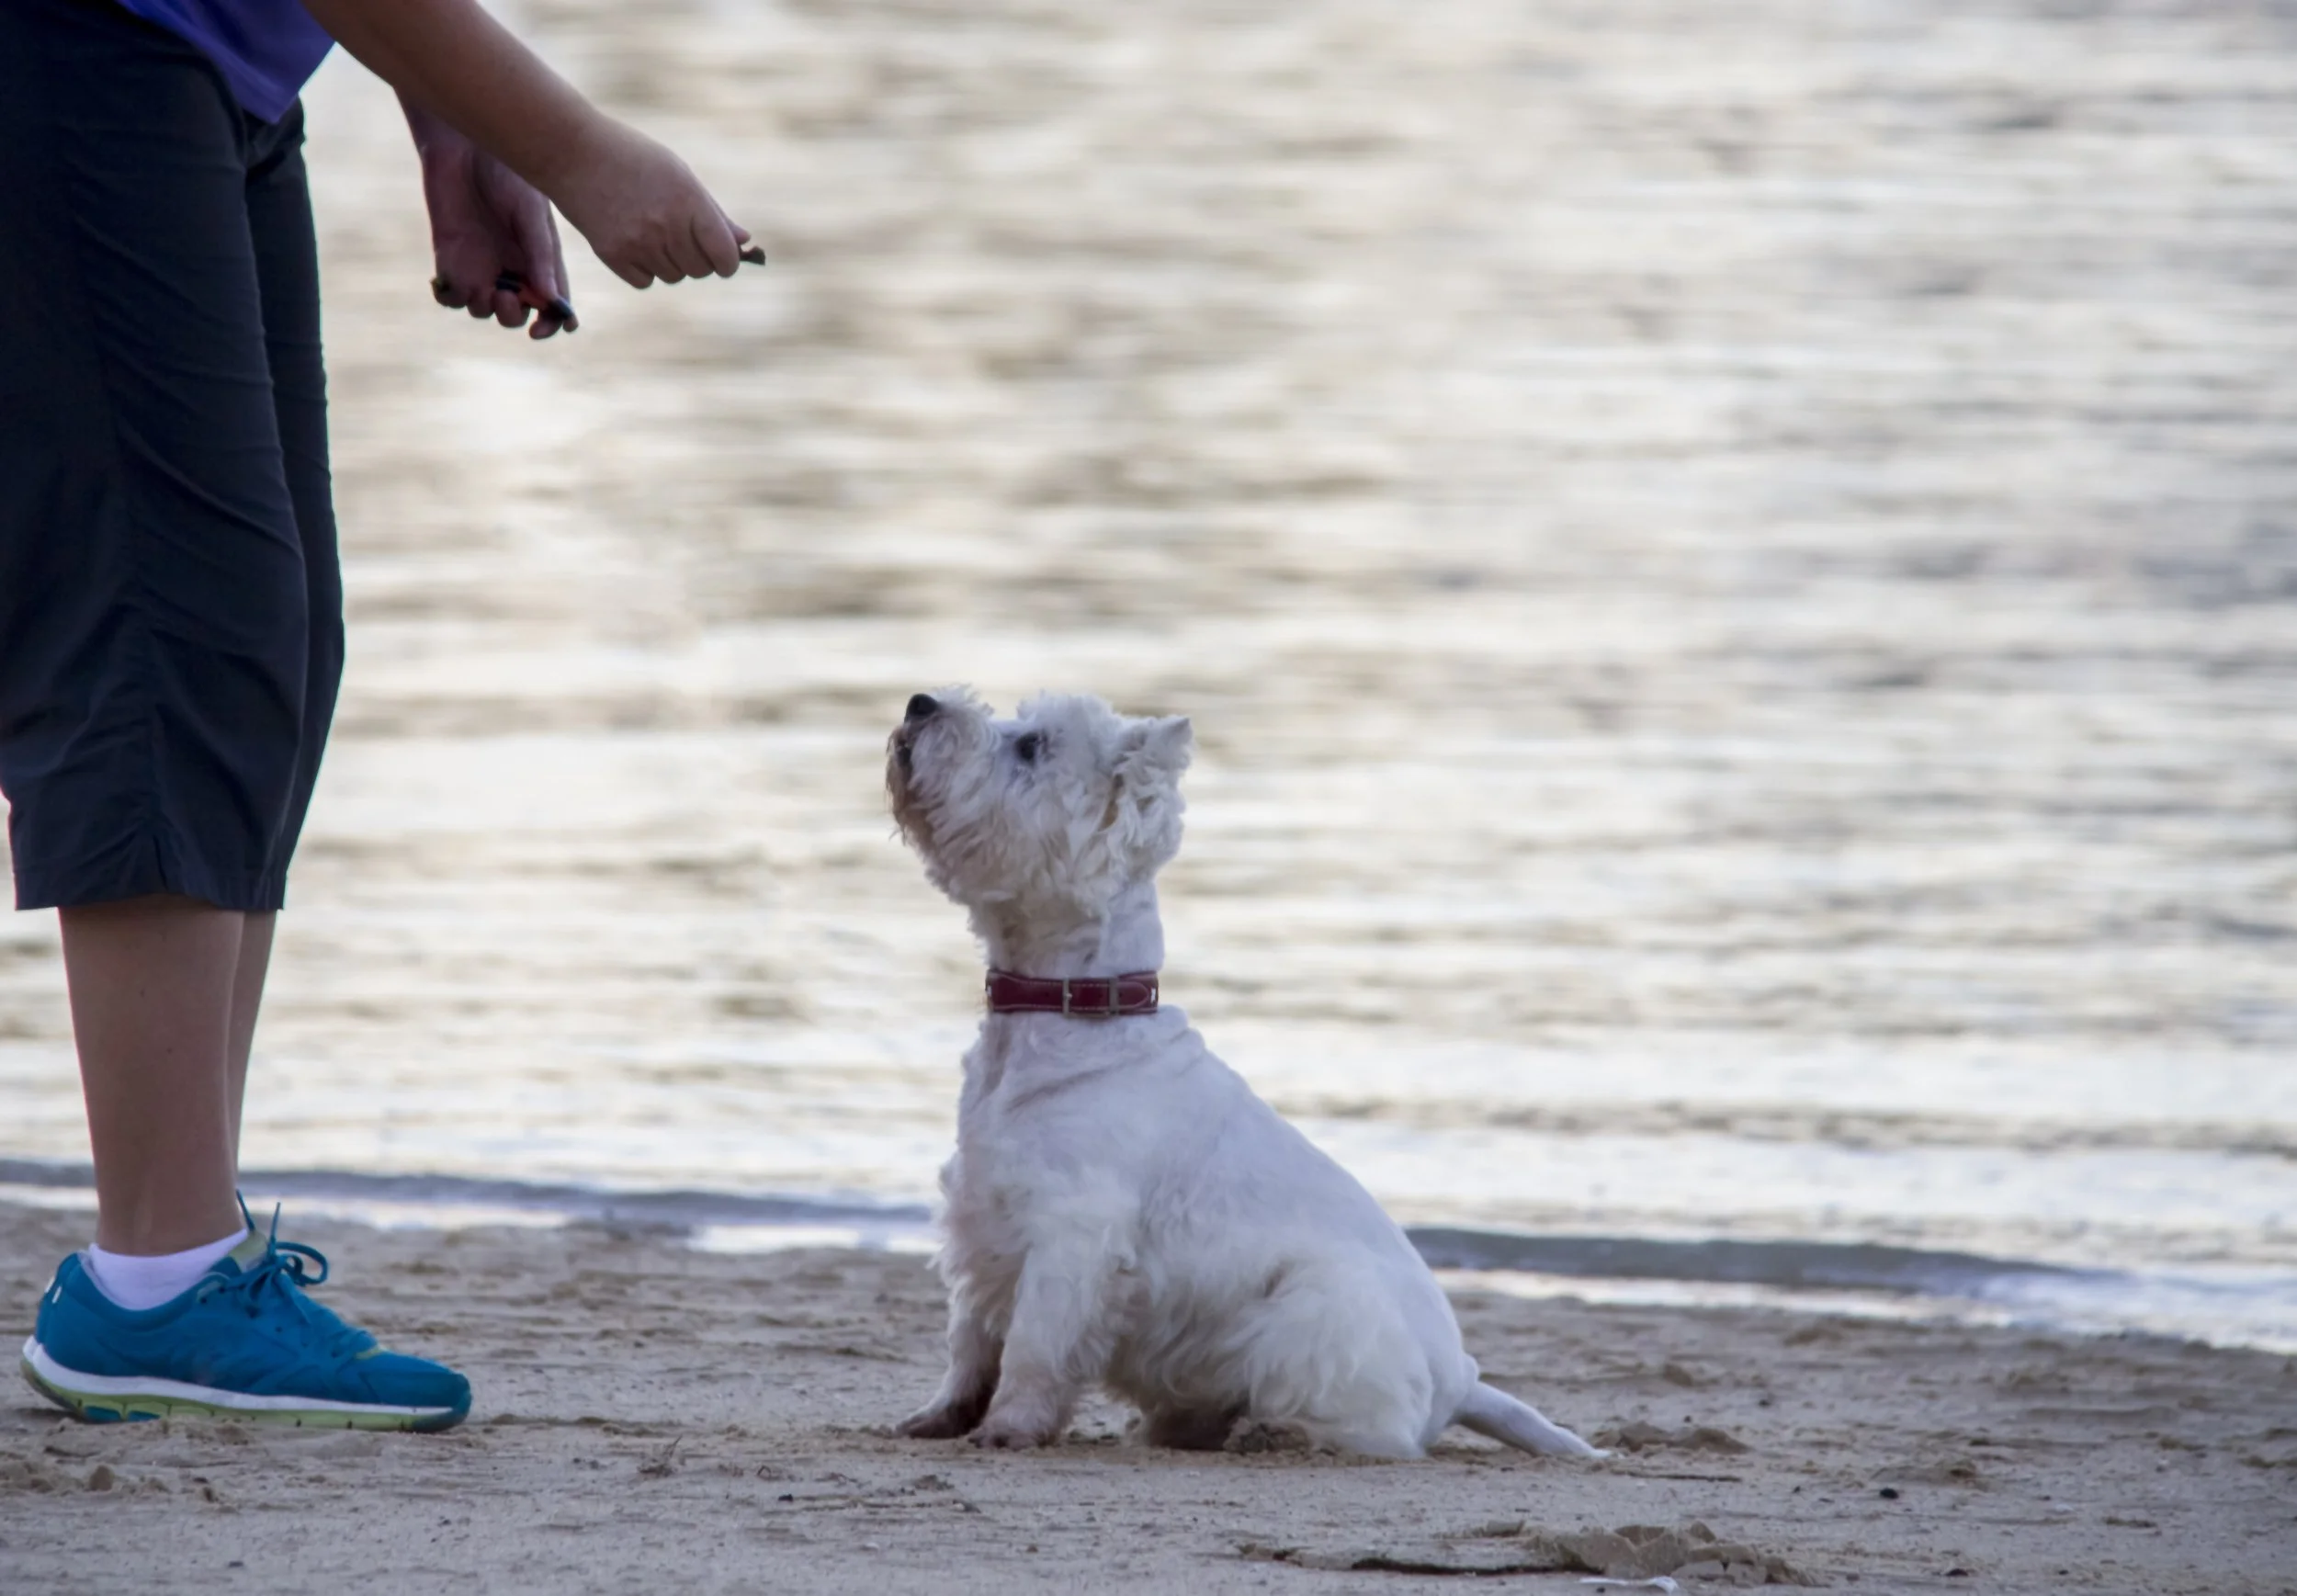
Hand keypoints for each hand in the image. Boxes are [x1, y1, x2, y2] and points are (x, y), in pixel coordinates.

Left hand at [411, 108, 575, 337]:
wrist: (464, 147)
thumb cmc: (508, 175)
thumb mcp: (531, 216)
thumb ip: (540, 256)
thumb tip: (550, 300)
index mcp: (540, 261)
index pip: (553, 304)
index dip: (553, 321)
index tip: (544, 328)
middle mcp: (512, 269)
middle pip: (518, 313)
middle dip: (515, 316)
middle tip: (508, 296)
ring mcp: (480, 267)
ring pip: (485, 309)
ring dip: (486, 308)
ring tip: (487, 288)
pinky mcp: (449, 261)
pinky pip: (451, 297)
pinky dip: (451, 298)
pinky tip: (452, 284)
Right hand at [545, 118, 748, 289]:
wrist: (572, 151)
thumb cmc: (632, 157)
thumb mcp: (678, 173)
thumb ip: (712, 213)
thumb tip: (744, 242)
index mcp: (689, 201)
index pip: (725, 256)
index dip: (727, 260)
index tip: (722, 257)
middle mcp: (666, 226)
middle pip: (700, 270)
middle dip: (697, 258)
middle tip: (678, 233)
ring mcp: (638, 243)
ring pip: (673, 276)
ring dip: (669, 261)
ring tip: (650, 228)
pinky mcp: (612, 255)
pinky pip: (644, 281)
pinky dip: (643, 268)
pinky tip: (631, 239)